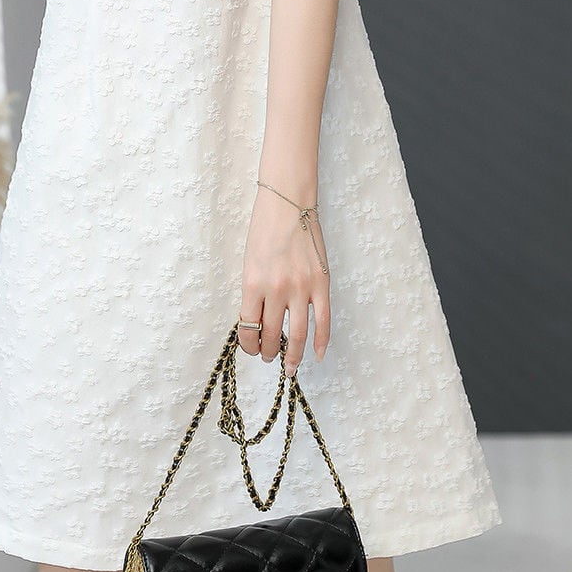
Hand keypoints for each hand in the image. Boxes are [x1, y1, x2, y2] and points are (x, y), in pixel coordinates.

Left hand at [239, 182, 331, 377]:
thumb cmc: (264, 230)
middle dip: (267, 352)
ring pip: (297, 335)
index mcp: (253, 283)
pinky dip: (321, 342)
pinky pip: (323, 321)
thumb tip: (258, 323)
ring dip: (292, 355)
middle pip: (271, 335)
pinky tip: (317, 354)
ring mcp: (301, 288)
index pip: (248, 327)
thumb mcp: (249, 263)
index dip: (248, 344)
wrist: (288, 205)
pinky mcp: (321, 284)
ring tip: (288, 366)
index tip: (250, 348)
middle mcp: (276, 289)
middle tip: (268, 357)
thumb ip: (254, 293)